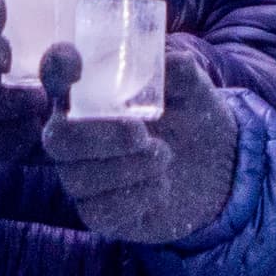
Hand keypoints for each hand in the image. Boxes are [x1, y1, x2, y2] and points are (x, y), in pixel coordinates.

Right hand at [39, 44, 239, 244]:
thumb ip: (180, 71)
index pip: (55, 73)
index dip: (56, 68)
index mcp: (90, 93)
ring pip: (79, 178)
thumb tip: (169, 62)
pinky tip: (161, 186)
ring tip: (165, 156)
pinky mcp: (98, 213)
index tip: (76, 67)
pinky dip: (138, 198)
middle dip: (98, 136)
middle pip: (56, 139)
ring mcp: (82, 176)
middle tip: (141, 133)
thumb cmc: (193, 116)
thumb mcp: (194, 89)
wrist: (220, 168)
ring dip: (129, 167)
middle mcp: (75, 134)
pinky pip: (100, 212)